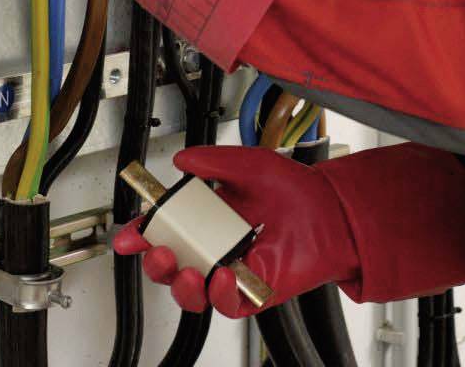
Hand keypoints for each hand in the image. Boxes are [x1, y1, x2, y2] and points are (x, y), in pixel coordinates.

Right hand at [111, 146, 360, 316]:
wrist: (334, 212)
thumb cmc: (297, 190)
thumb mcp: (248, 164)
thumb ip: (214, 161)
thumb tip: (183, 160)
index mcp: (209, 218)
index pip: (167, 231)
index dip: (144, 234)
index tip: (130, 233)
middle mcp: (217, 247)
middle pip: (172, 266)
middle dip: (156, 263)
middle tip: (157, 251)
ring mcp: (233, 272)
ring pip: (193, 292)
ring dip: (181, 284)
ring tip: (185, 269)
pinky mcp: (252, 292)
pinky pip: (227, 304)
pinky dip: (220, 293)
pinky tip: (222, 275)